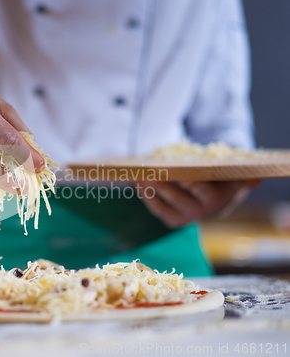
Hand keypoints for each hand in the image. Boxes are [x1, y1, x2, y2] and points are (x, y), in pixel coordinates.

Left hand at [135, 180, 260, 228]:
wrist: (214, 201)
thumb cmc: (220, 182)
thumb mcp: (232, 178)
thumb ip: (242, 178)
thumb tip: (256, 181)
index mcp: (213, 200)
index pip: (200, 191)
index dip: (189, 184)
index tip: (178, 175)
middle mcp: (197, 213)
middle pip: (176, 198)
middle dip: (160, 185)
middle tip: (147, 172)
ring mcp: (182, 218)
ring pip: (161, 206)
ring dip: (147, 192)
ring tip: (137, 177)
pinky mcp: (170, 220)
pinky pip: (154, 209)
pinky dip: (144, 196)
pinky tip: (136, 183)